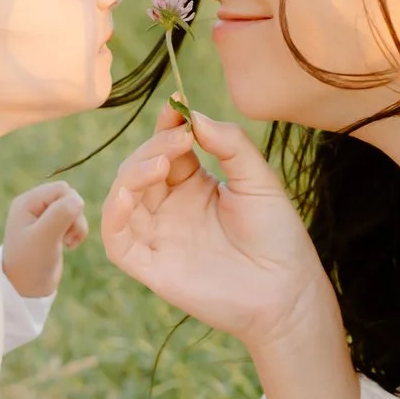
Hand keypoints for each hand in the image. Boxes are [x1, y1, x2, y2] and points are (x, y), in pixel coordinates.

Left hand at [1, 180, 84, 299]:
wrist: (26, 289)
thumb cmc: (30, 262)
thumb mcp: (44, 237)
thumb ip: (61, 214)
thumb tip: (78, 199)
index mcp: (27, 202)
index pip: (61, 189)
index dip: (71, 205)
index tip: (66, 228)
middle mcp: (34, 205)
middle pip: (69, 197)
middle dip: (75, 216)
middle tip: (67, 237)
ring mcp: (43, 217)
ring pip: (73, 208)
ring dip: (77, 225)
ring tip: (68, 242)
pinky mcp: (52, 228)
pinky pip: (72, 220)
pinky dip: (76, 231)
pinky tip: (69, 245)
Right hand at [101, 107, 330, 352]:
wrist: (286, 291)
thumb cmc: (277, 237)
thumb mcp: (259, 180)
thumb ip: (230, 145)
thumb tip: (194, 116)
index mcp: (196, 186)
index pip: (167, 148)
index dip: (167, 126)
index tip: (177, 106)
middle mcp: (172, 208)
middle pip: (142, 167)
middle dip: (155, 146)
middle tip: (180, 137)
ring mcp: (159, 236)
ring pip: (123, 196)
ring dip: (133, 173)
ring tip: (162, 161)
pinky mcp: (150, 265)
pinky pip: (116, 238)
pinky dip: (113, 212)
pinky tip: (131, 193)